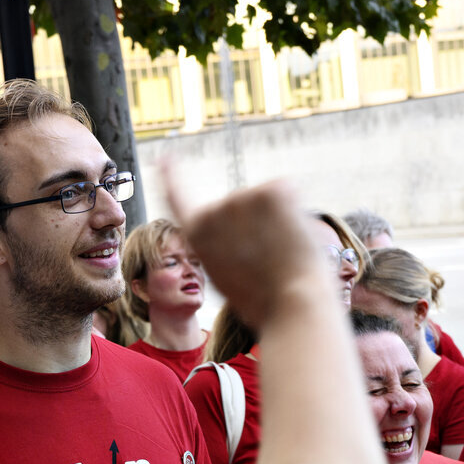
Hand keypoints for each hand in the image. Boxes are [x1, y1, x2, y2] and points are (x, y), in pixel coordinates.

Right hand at [162, 169, 322, 330]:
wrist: (291, 306)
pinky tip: (293, 238)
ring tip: (281, 256)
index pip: (178, 195)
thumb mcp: (228, 275)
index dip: (172, 174)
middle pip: (243, 204)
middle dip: (259, 224)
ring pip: (267, 200)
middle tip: (269, 261)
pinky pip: (288, 191)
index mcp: (197, 234)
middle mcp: (213, 210)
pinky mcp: (272, 190)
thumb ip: (225, 247)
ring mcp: (242, 197)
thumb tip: (246, 228)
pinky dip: (297, 211)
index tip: (166, 157)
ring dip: (279, 221)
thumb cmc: (265, 302)